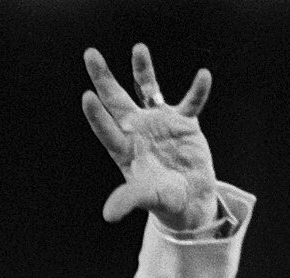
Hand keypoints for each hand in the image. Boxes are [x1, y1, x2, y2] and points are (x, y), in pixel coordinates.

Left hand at [82, 43, 217, 231]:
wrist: (190, 201)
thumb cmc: (164, 201)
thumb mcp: (147, 198)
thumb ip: (129, 200)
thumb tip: (109, 215)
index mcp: (125, 150)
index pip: (106, 128)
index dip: (96, 114)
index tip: (87, 96)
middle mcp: (138, 132)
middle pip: (116, 101)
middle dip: (103, 78)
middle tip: (90, 55)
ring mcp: (159, 123)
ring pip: (147, 90)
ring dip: (143, 70)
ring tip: (138, 49)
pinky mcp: (183, 122)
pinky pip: (191, 101)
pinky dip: (197, 91)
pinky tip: (203, 77)